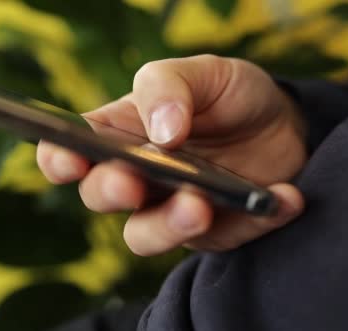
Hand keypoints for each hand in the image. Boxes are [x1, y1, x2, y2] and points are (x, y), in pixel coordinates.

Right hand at [37, 54, 306, 255]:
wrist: (288, 126)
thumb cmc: (232, 97)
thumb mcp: (206, 73)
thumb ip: (170, 86)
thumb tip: (161, 132)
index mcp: (121, 134)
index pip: (72, 150)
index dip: (58, 159)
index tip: (68, 159)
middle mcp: (137, 177)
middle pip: (99, 196)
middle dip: (110, 190)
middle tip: (132, 181)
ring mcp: (170, 210)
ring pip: (144, 236)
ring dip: (169, 224)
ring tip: (201, 205)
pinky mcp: (213, 234)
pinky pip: (221, 240)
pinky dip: (252, 221)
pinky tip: (283, 197)